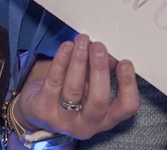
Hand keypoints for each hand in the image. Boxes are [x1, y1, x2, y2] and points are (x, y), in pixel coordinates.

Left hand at [14, 34, 139, 139]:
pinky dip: (61, 61)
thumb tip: (107, 53)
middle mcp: (87, 124)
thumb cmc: (73, 94)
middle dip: (100, 69)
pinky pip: (54, 82)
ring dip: (79, 61)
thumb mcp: (92, 87)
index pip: (126, 107)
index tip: (125, 62)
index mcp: (106, 118)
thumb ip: (102, 72)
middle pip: (98, 99)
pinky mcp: (43, 111)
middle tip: (98, 47)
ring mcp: (64, 120)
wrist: (38, 110)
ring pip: (74, 89)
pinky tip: (67, 47)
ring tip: (82, 41)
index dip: (128, 85)